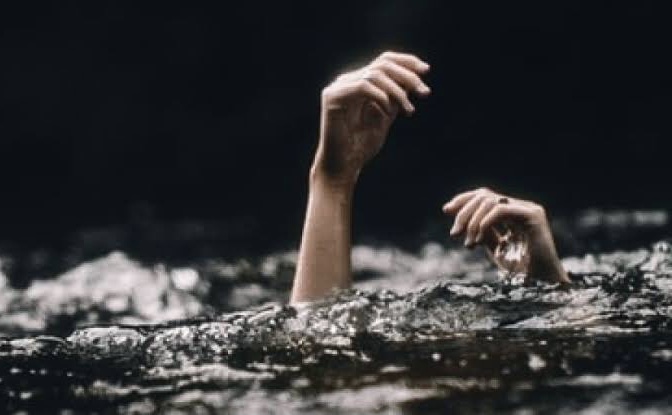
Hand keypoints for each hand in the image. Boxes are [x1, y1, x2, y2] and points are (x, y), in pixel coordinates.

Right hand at [312, 51, 430, 187]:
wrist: (344, 166)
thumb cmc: (362, 146)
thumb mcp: (386, 116)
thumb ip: (396, 98)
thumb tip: (414, 79)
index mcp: (359, 83)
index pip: (384, 61)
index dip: (406, 62)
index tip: (426, 70)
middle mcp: (347, 81)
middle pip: (382, 64)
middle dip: (408, 75)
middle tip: (424, 92)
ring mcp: (338, 87)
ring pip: (375, 74)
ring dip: (398, 91)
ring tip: (408, 110)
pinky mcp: (332, 96)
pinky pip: (363, 87)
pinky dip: (381, 97)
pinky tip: (387, 113)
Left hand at [443, 188, 569, 283]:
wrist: (541, 284)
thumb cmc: (521, 270)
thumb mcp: (495, 249)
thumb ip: (483, 233)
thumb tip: (461, 222)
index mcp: (513, 213)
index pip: (484, 196)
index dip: (464, 200)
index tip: (446, 210)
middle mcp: (521, 208)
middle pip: (484, 196)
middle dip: (464, 212)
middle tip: (454, 233)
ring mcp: (528, 210)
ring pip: (490, 201)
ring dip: (472, 221)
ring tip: (467, 243)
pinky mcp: (533, 216)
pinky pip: (501, 210)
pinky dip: (485, 222)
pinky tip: (477, 239)